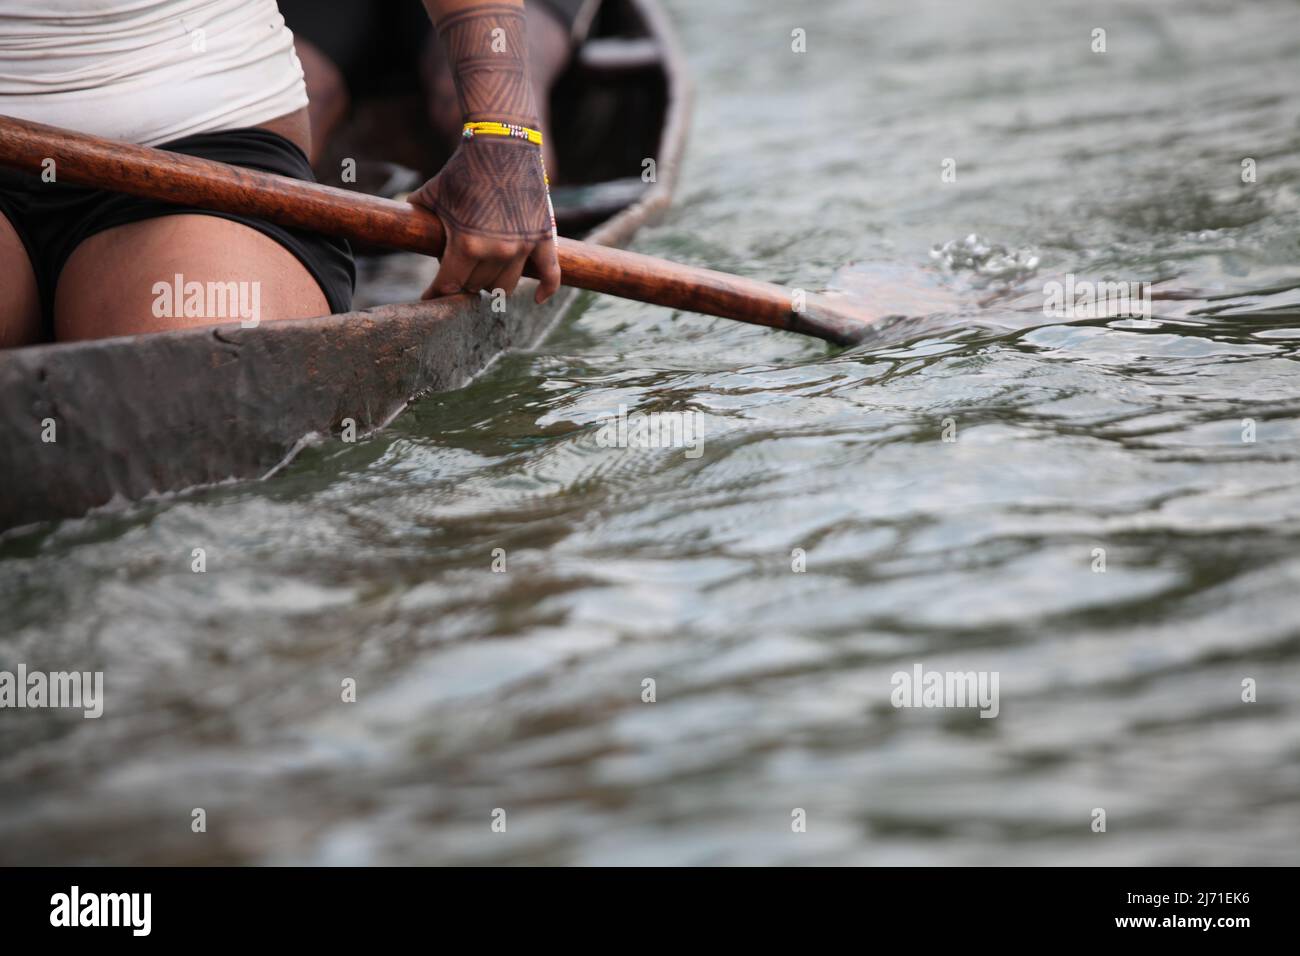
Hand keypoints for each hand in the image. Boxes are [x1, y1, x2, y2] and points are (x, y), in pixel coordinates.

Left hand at [408, 134, 559, 304]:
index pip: (449, 285)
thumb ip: (418, 218)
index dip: (436, 293)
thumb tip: (404, 228)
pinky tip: (538, 299)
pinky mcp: (543, 238)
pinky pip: (550, 274)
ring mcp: (523, 247)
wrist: (502, 144)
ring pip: (505, 286)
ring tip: (482, 276)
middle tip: (456, 270)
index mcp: (466, 245)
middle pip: (476, 286)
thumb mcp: (431, 195)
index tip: (430, 297)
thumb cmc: (463, 170)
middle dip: (462, 281)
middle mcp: (496, 251)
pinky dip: (546, 289)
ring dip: (491, 284)